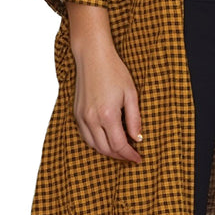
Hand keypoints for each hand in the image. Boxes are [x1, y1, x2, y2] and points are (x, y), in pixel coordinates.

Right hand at [72, 42, 142, 163]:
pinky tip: (105, 139)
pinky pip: (85, 136)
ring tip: (120, 149)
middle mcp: (92, 119)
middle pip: (105, 149)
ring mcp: (82, 116)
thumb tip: (137, 138)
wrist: (93, 56)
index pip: (119, 145)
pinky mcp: (76, 113)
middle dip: (119, 155)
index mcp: (107, 114)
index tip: (138, 159)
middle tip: (131, 156)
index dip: (129, 155)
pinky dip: (96, 142)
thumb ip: (134, 118)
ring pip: (94, 145)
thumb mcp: (131, 93)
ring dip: (107, 151)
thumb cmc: (114, 71)